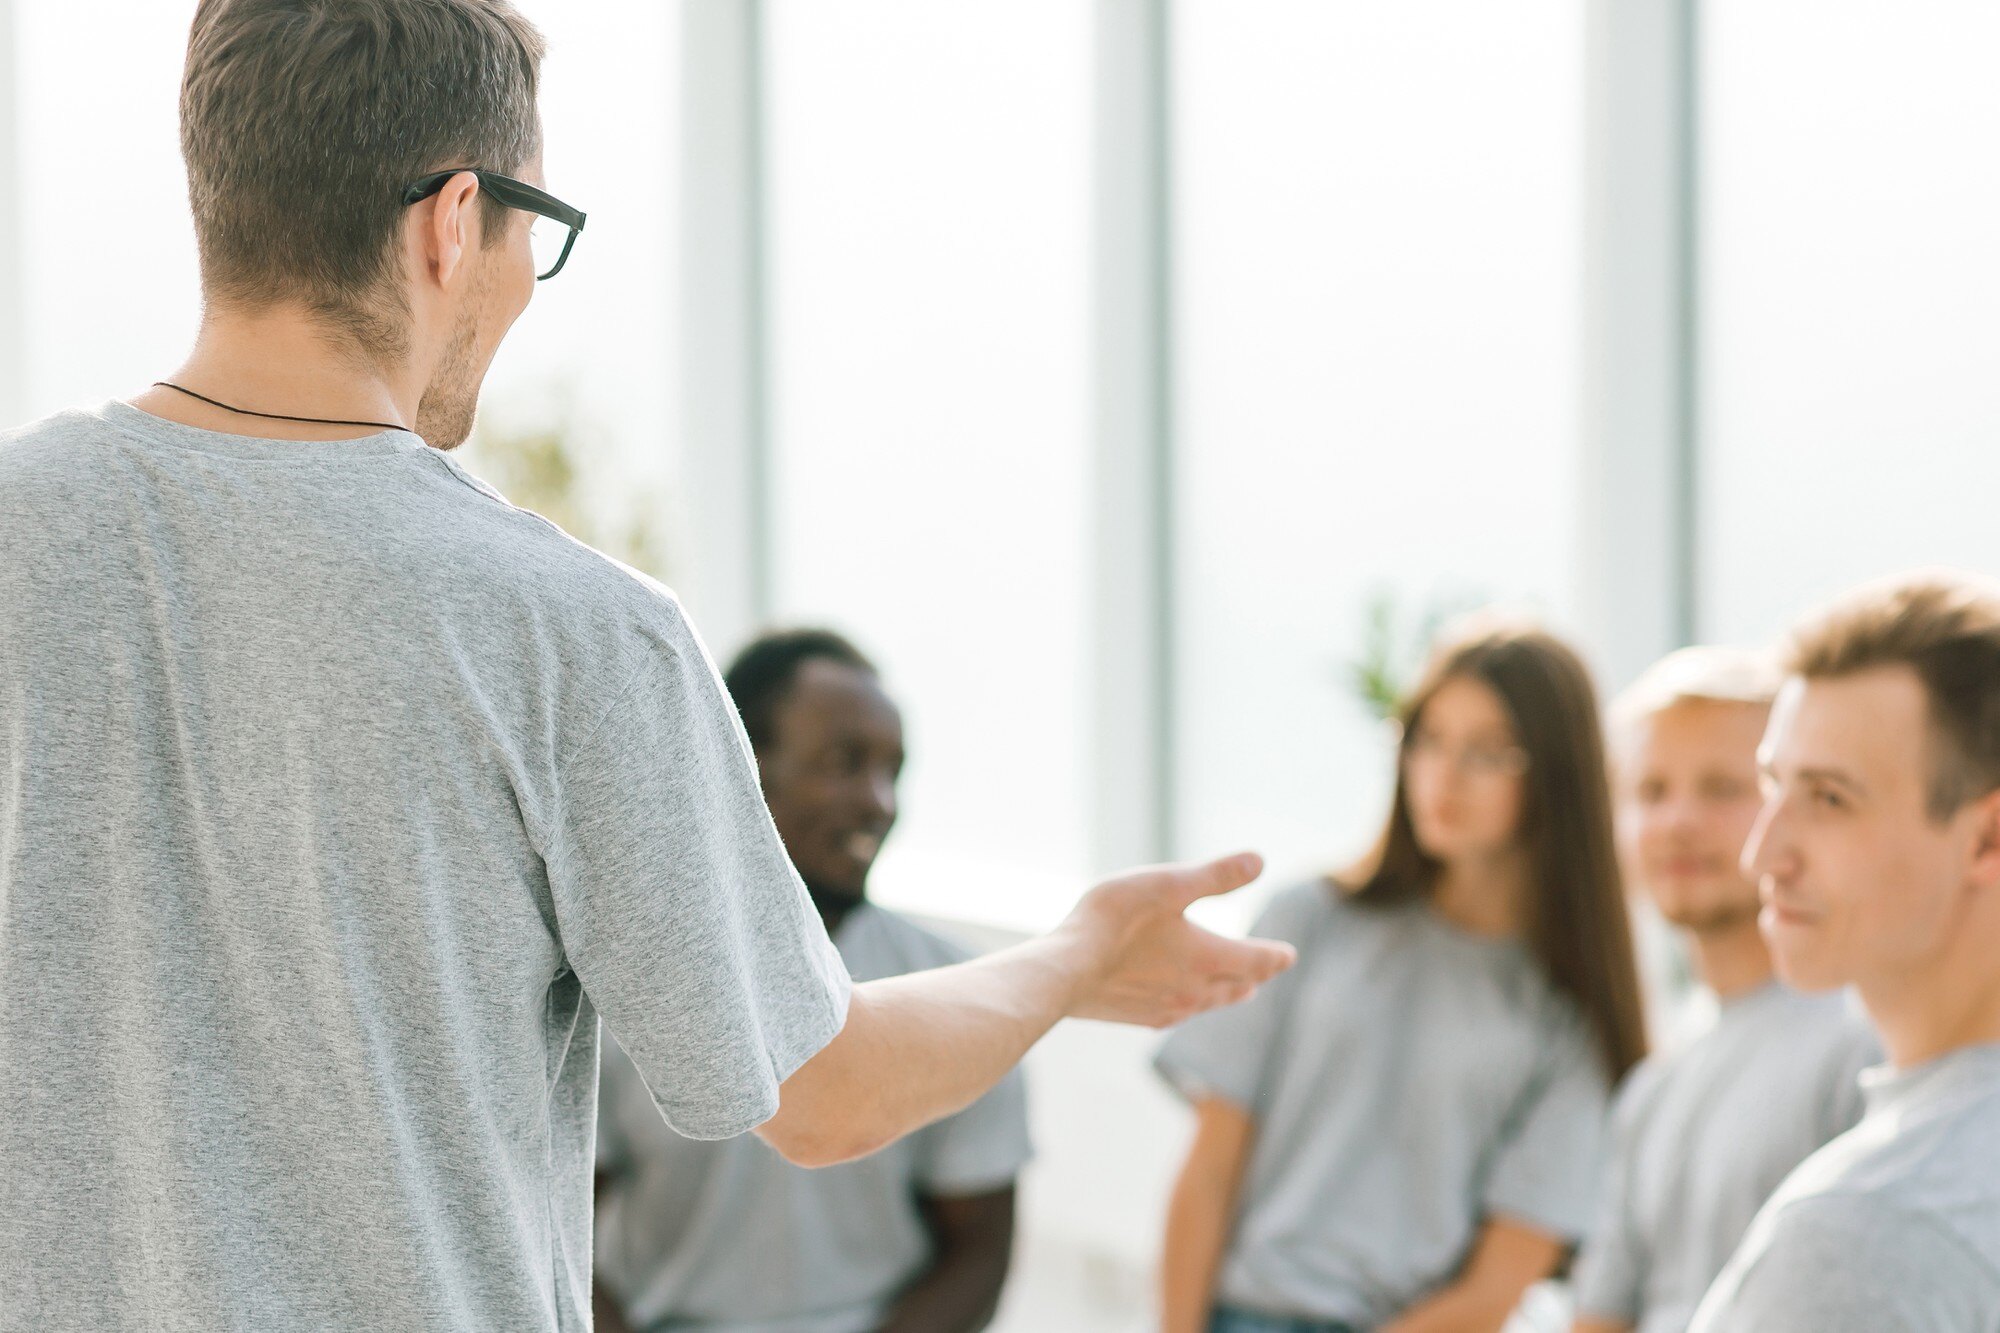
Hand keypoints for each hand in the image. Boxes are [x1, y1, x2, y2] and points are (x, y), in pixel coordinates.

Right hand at [1055, 852, 1294, 1026]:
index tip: (1289, 954)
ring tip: (1236, 989)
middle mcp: (1195, 990)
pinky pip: (1178, 1014)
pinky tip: (1180, 1003)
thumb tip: (1260, 861)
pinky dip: (1192, 1004)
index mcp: (1209, 957)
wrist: (1063, 973)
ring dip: (1227, 993)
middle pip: (1237, 986)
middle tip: (1265, 971)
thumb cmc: (1114, 921)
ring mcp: (1167, 1008)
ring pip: (1209, 1003)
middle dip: (1254, 976)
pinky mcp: (1139, 1018)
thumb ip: (1215, 876)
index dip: (1276, 955)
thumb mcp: (1168, 884)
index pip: (1257, 960)